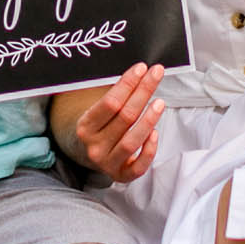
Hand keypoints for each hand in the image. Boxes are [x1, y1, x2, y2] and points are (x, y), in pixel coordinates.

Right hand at [75, 63, 165, 181]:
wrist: (85, 153)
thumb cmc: (98, 126)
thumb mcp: (97, 110)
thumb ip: (116, 95)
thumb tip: (141, 73)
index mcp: (85, 126)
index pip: (110, 103)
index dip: (127, 84)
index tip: (141, 68)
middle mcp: (94, 146)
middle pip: (124, 118)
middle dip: (143, 93)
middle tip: (156, 74)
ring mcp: (107, 163)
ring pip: (131, 142)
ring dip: (148, 120)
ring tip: (159, 102)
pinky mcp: (121, 176)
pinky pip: (138, 167)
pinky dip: (149, 151)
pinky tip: (155, 133)